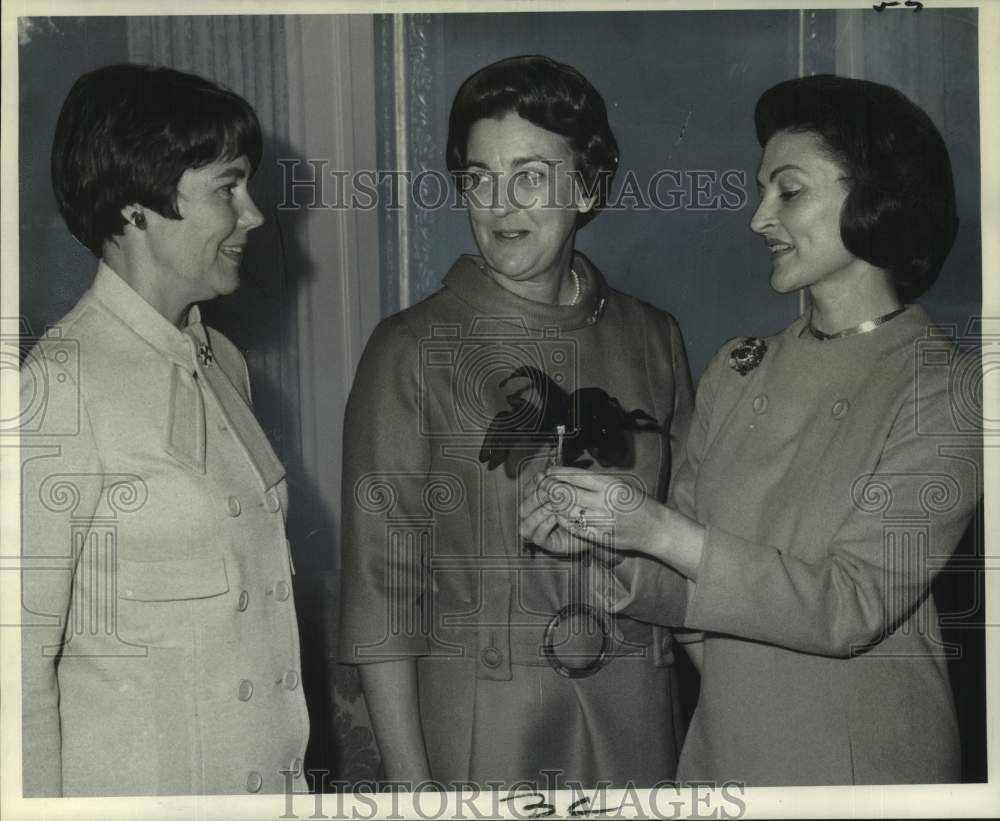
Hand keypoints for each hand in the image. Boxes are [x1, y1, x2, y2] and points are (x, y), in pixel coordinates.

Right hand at [519, 467, 594, 556]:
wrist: (592, 527)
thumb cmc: (579, 508)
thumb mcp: (567, 493)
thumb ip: (555, 484)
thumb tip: (543, 473)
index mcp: (534, 501)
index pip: (525, 493)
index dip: (533, 484)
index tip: (542, 476)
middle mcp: (531, 517)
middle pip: (524, 507)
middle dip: (536, 497)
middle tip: (550, 491)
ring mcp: (535, 531)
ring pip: (527, 521)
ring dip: (541, 511)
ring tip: (555, 504)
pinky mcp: (543, 543)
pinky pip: (538, 534)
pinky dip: (546, 524)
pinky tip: (555, 517)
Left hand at [532, 467, 668, 556]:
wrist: (656, 529)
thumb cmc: (638, 503)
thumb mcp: (621, 484)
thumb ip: (596, 481)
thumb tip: (568, 476)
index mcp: (611, 485)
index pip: (576, 477)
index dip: (558, 473)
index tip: (549, 471)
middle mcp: (605, 502)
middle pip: (568, 494)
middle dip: (551, 489)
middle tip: (543, 486)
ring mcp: (602, 521)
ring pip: (568, 511)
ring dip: (555, 506)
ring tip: (550, 500)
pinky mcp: (600, 536)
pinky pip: (574, 527)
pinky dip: (564, 520)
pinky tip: (561, 515)